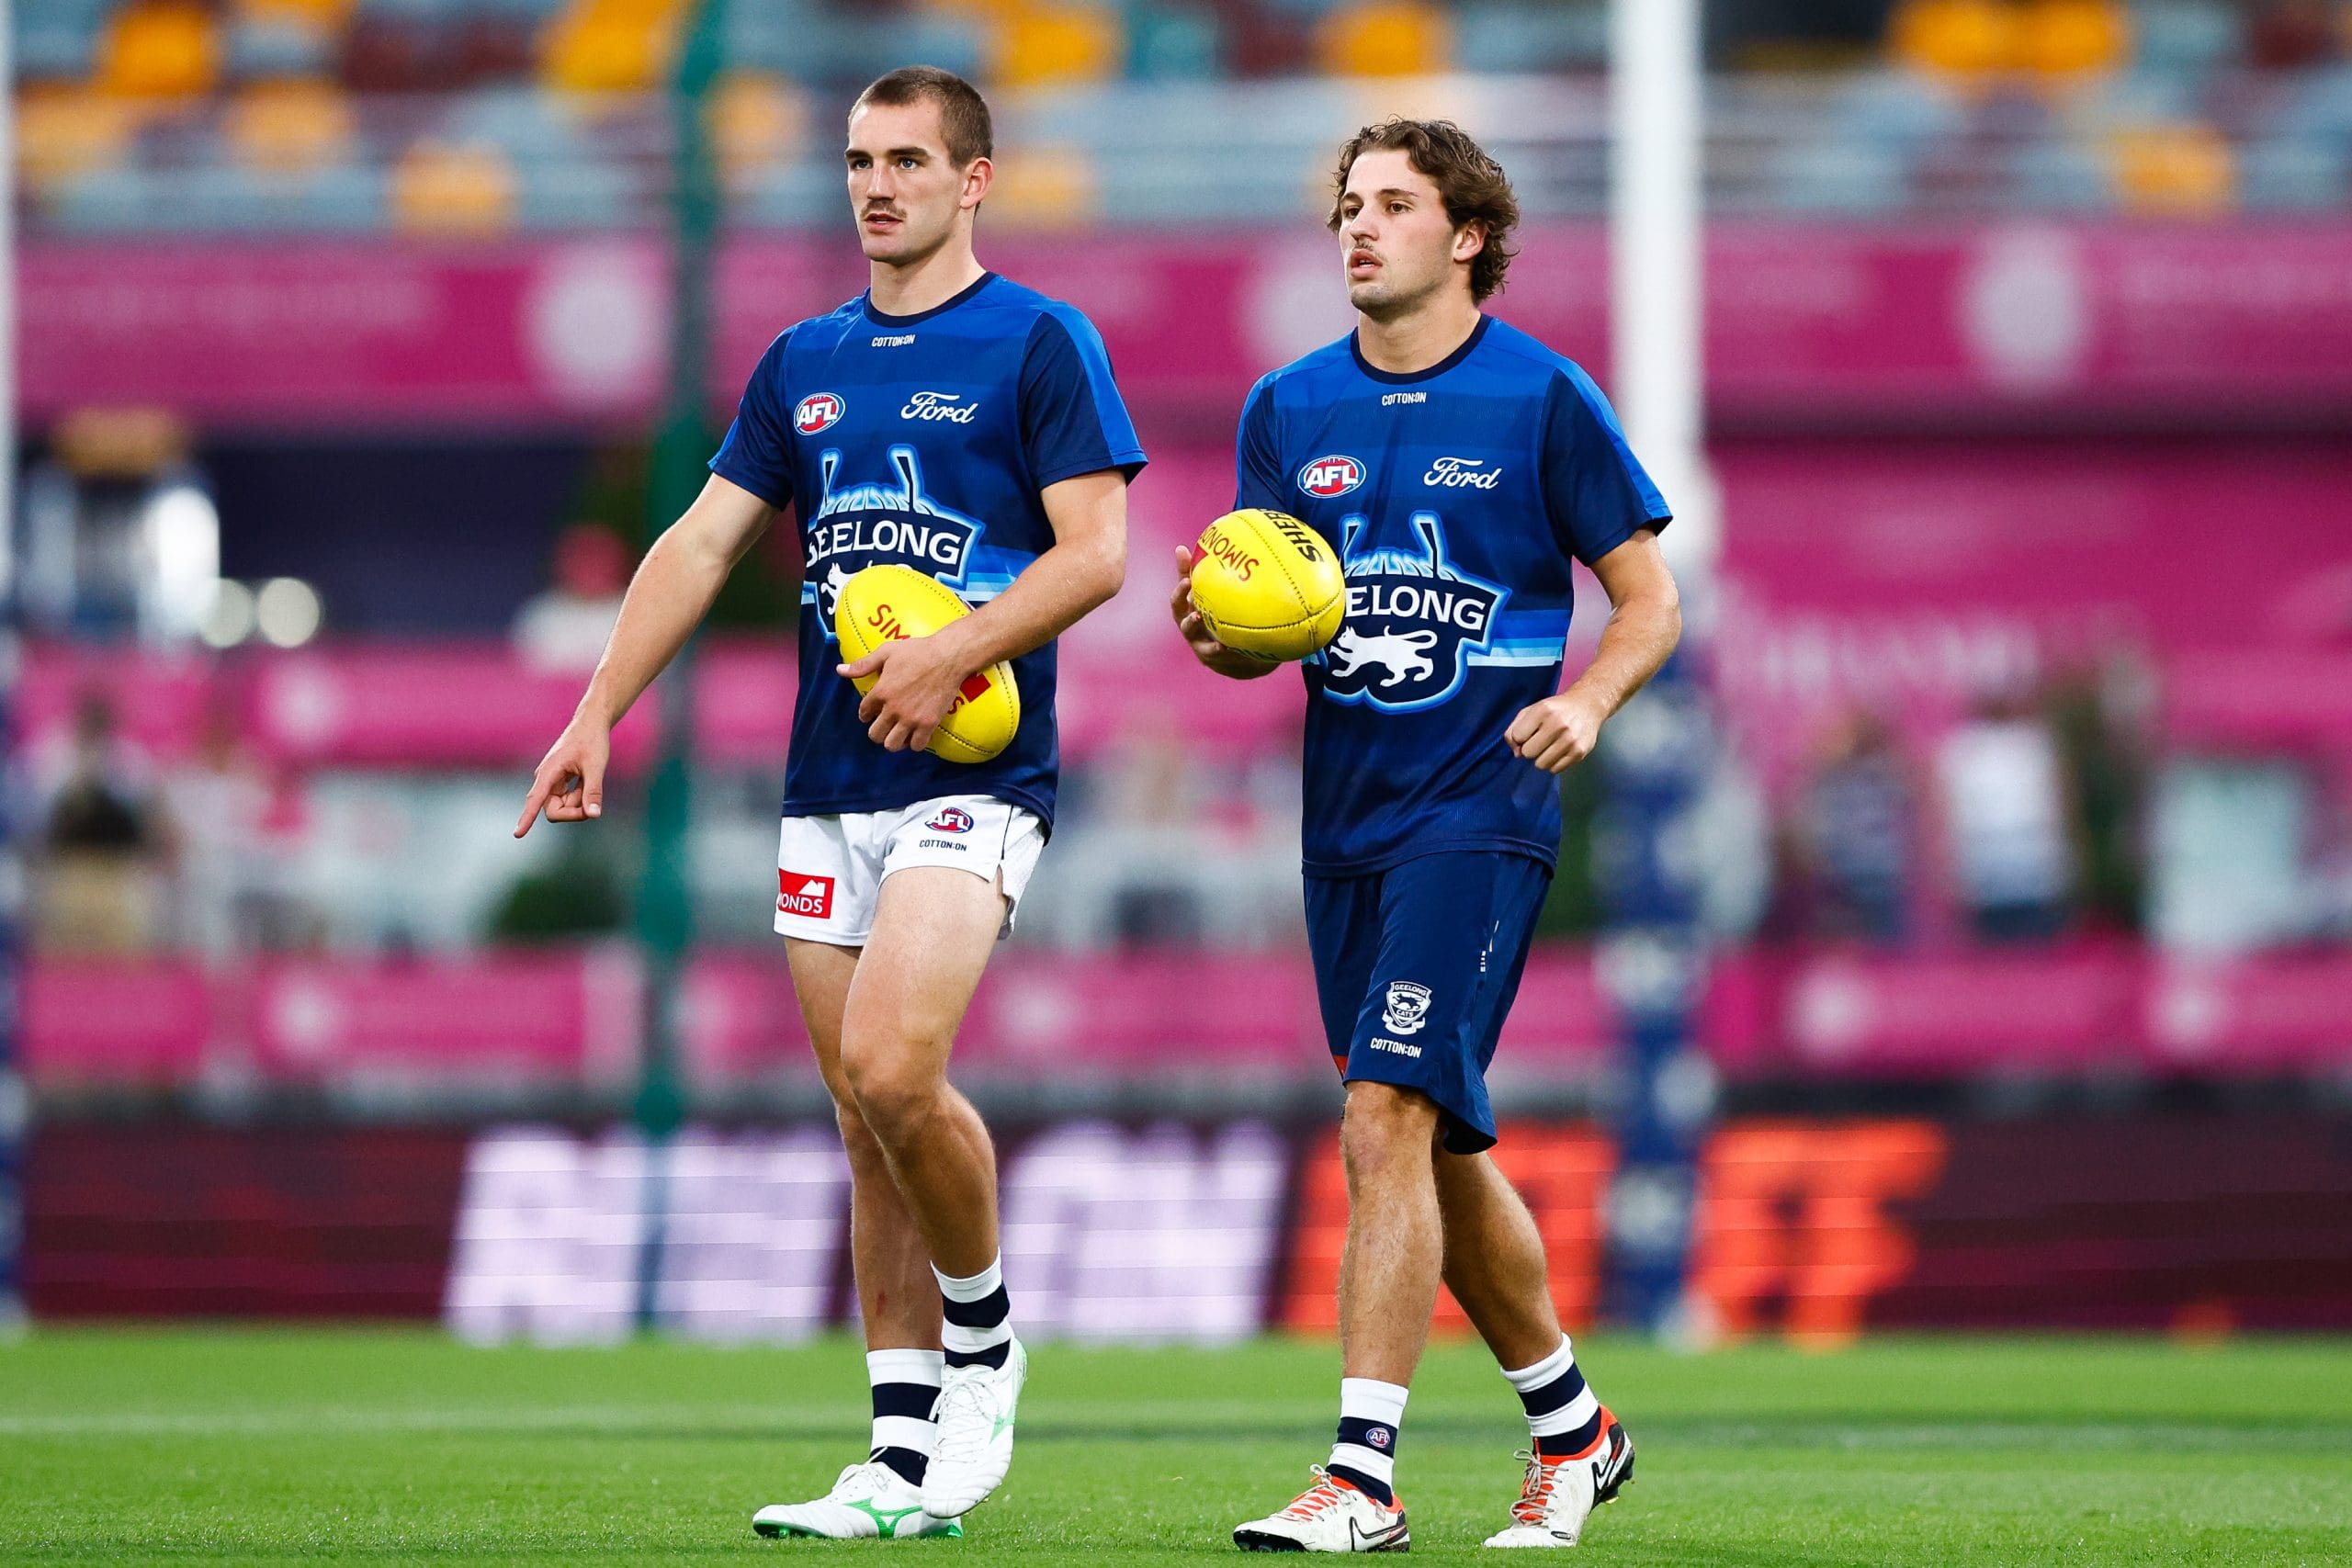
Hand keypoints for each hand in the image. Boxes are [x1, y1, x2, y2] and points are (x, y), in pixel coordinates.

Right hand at [516, 715, 610, 835]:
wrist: (591, 724)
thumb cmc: (592, 741)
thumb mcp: (596, 766)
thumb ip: (593, 792)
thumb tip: (593, 815)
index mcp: (549, 772)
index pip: (536, 800)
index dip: (527, 818)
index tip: (518, 835)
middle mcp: (545, 779)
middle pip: (553, 811)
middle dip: (573, 812)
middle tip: (593, 803)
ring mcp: (551, 782)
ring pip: (562, 807)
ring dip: (578, 802)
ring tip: (589, 780)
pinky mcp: (558, 783)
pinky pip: (567, 801)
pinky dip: (579, 796)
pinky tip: (585, 779)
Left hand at [839, 623, 975, 752]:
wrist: (948, 656)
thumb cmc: (918, 651)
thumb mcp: (886, 652)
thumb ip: (863, 664)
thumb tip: (839, 670)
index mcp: (881, 691)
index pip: (864, 712)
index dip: (865, 714)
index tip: (871, 713)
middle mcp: (894, 708)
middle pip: (875, 735)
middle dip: (876, 731)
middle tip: (884, 726)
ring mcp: (911, 718)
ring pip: (892, 745)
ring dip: (893, 741)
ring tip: (898, 734)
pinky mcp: (929, 723)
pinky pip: (917, 745)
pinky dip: (915, 743)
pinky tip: (915, 735)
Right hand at [1170, 544, 1278, 680]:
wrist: (1236, 649)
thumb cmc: (1218, 614)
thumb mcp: (1208, 593)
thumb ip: (1196, 573)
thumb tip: (1181, 547)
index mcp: (1188, 614)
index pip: (1178, 602)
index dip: (1181, 592)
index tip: (1188, 582)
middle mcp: (1193, 633)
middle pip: (1185, 626)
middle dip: (1190, 619)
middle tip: (1198, 609)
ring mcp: (1205, 650)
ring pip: (1204, 648)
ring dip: (1212, 644)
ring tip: (1223, 643)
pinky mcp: (1222, 663)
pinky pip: (1227, 659)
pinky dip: (1233, 655)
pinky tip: (1241, 649)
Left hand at [1505, 689, 1607, 773]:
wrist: (1587, 706)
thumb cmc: (1554, 710)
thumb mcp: (1531, 711)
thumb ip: (1514, 729)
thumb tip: (1516, 753)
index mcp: (1543, 710)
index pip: (1518, 736)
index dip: (1520, 737)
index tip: (1529, 732)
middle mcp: (1557, 724)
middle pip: (1528, 753)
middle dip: (1530, 749)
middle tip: (1540, 740)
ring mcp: (1570, 739)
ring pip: (1541, 764)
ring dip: (1541, 758)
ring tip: (1549, 746)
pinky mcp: (1579, 752)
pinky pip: (1555, 769)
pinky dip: (1553, 763)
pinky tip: (1559, 751)